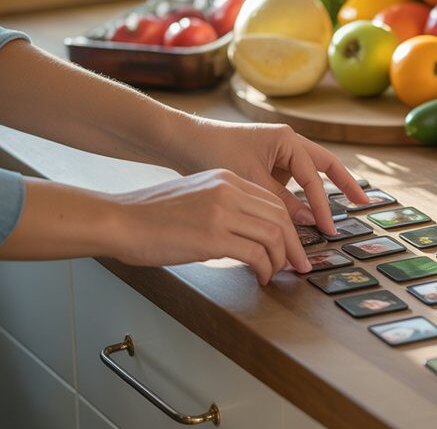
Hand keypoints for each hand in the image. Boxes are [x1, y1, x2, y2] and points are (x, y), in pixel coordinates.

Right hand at [110, 169, 309, 283]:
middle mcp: (228, 190)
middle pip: (280, 217)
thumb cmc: (149, 215)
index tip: (294, 245)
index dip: (289, 226)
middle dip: (294, 244)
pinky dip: (265, 269)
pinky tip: (261, 277)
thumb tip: (247, 233)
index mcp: (225, 179)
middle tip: (299, 265)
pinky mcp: (212, 237)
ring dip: (282, 259)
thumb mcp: (195, 197)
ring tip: (278, 274)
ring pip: (273, 235)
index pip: (273, 201)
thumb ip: (223, 206)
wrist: (118, 220)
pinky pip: (256, 254)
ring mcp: (221, 213)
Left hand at [174, 120, 367, 235]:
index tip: (328, 229)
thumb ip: (282, 201)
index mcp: (288, 139)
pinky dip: (300, 198)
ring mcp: (280, 153)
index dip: (323, 206)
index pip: (314, 177)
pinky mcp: (270, 164)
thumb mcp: (251, 182)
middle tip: (365, 204)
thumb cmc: (214, 153)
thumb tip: (308, 221)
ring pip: (310, 175)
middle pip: (326, 166)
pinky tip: (304, 216)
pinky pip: (292, 182)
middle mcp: (289, 142)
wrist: (184, 142)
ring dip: (322, 195)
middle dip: (346, 185)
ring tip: (334, 216)